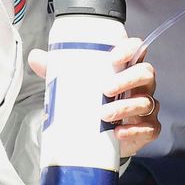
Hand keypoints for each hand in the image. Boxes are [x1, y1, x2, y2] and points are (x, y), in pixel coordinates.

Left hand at [28, 37, 159, 159]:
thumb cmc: (92, 99)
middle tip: (105, 89)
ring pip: (146, 101)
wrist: (102, 135)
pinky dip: (134, 130)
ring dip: (125, 107)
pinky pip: (149, 128)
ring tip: (104, 115)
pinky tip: (119, 133)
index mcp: (126, 66)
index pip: (137, 48)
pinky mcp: (147, 128)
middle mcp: (140, 84)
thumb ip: (56, 68)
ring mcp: (146, 106)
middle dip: (127, 80)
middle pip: (146, 73)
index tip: (113, 57)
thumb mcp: (74, 82)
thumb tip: (35, 57)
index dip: (129, 49)